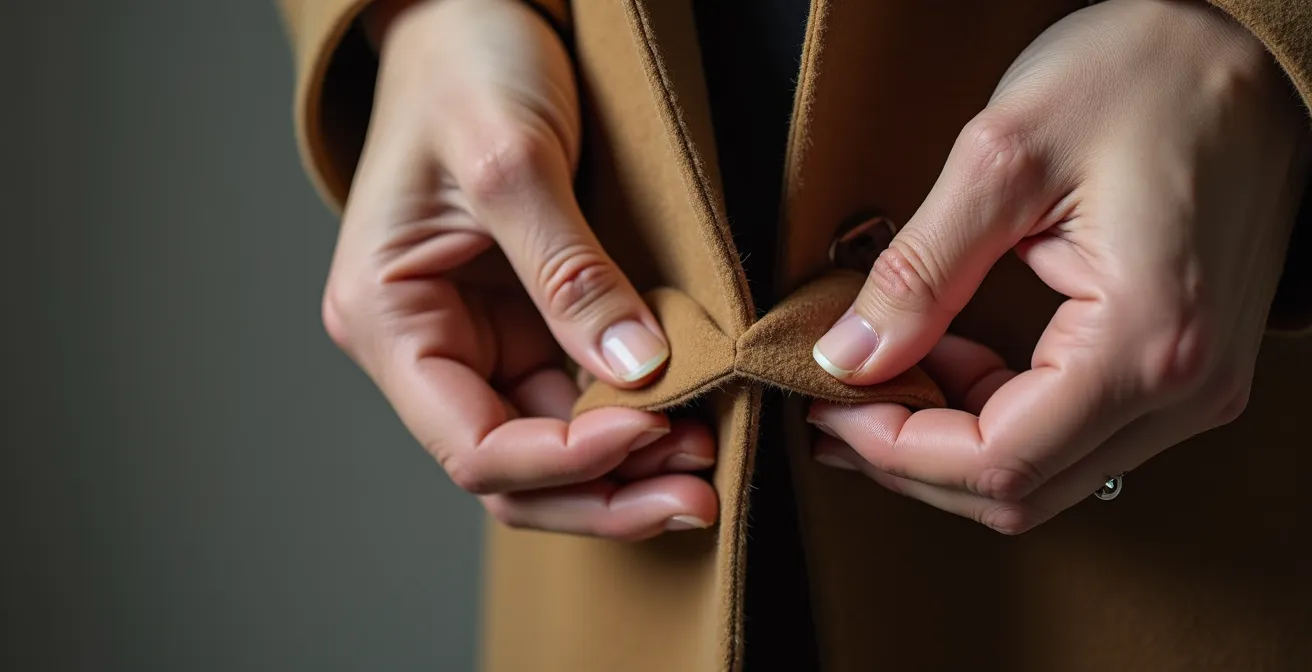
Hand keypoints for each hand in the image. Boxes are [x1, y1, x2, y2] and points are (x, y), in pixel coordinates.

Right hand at [325, 0, 716, 539]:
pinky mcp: (531, 324)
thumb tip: (634, 368)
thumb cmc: (463, 69)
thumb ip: (568, 271)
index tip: (652, 430)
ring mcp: (484, 341)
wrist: (470, 17)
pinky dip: (635, 422)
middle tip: (697, 495)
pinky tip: (690, 421)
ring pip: (553, 449)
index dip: (565, 460)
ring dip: (627, 469)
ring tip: (705, 466)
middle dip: (603, 492)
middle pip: (513, 471)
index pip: (472, 445)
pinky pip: (582, 399)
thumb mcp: (510, 158)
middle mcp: (430, 347)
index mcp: (389, 319)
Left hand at [808, 0, 1306, 532]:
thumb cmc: (1145, 72)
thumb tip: (850, 356)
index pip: (999, 460)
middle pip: (1023, 487)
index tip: (829, 408)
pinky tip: (952, 363)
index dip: (894, 450)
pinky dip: (1000, 413)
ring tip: (881, 383)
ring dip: (951, 441)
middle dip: (912, 459)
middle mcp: (1185, 386)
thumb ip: (918, 272)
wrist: (1244, 47)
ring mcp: (1193, 383)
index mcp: (1146, 340)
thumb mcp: (1002, 157)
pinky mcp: (1183, 364)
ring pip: (1048, 471)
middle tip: (837, 410)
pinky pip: (1076, 430)